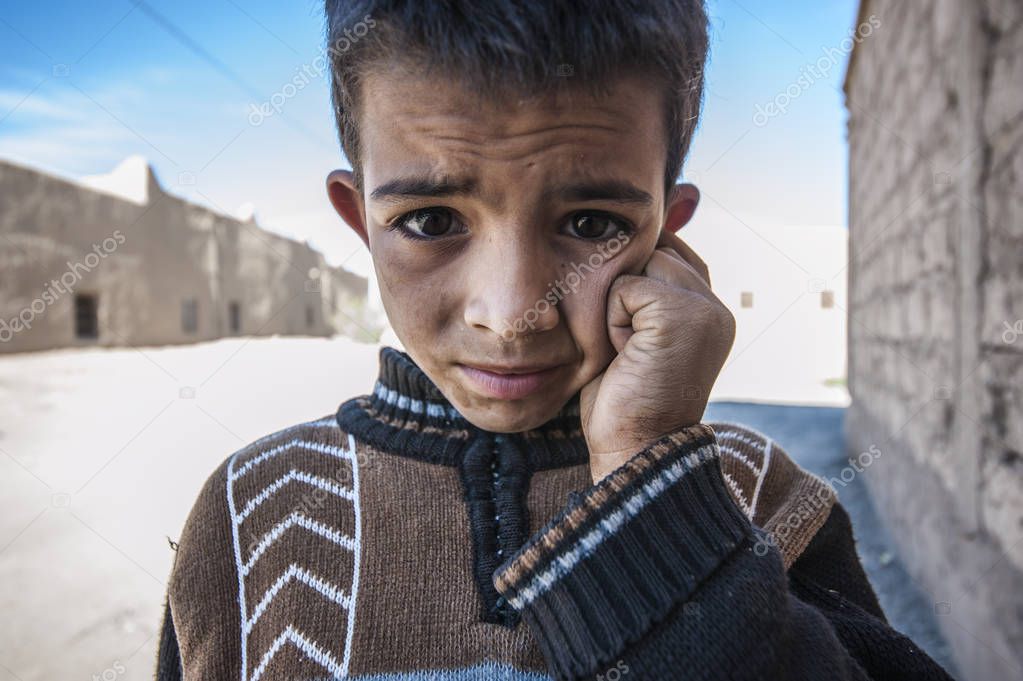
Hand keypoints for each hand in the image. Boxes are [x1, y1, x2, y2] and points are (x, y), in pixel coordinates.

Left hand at [580, 229, 735, 483]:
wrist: (635, 450)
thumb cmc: (625, 402)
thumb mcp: (636, 338)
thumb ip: (643, 296)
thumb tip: (623, 246)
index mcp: (710, 312)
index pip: (671, 254)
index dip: (637, 277)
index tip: (627, 327)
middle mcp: (715, 307)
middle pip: (654, 252)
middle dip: (625, 293)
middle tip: (629, 348)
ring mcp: (704, 308)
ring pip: (641, 264)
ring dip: (617, 307)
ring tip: (628, 350)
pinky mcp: (683, 312)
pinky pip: (626, 286)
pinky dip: (612, 320)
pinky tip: (627, 354)